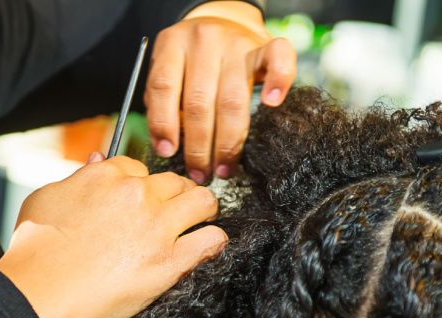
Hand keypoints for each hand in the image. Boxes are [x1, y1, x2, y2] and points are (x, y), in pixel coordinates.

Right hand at [0, 156, 225, 317]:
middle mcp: (137, 194)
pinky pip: (211, 241)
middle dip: (176, 192)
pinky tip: (210, 244)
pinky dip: (214, 241)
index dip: (141, 184)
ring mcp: (157, 227)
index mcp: (107, 175)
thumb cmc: (35, 248)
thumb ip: (77, 176)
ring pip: (203, 202)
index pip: (139, 167)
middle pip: (175, 181)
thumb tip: (95, 158)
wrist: (40, 292)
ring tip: (201, 219)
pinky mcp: (169, 262)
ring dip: (204, 209)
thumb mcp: (46, 197)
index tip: (141, 198)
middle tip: (175, 207)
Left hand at [145, 1, 296, 183]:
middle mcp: (204, 40)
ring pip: (232, 100)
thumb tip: (168, 146)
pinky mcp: (264, 44)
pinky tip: (271, 103)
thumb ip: (162, 102)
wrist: (221, 20)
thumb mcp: (167, 70)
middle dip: (199, 146)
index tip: (167, 153)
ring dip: (228, 142)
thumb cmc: (190, 58)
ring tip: (224, 168)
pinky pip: (279, 58)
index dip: (163, 124)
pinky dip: (278, 80)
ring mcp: (236, 43)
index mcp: (172, 45)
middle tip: (199, 173)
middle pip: (199, 102)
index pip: (164, 88)